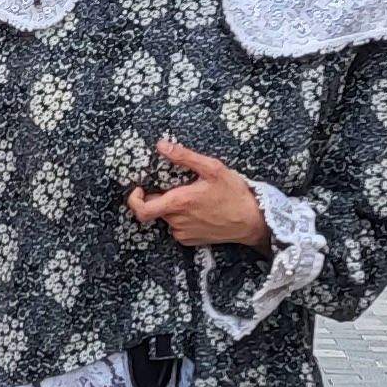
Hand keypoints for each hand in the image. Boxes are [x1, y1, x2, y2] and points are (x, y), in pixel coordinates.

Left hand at [126, 140, 267, 247]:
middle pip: (156, 209)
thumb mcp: (212, 168)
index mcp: (179, 203)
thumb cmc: (234, 194)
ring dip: (173, 207)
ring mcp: (183, 233)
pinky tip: (199, 210)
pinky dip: (182, 218)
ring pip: (167, 217)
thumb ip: (184, 156)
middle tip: (178, 186)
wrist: (252, 221)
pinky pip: (177, 227)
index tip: (139, 189)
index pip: (142, 210)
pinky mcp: (190, 241)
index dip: (134, 200)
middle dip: (161, 196)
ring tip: (194, 198)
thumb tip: (161, 145)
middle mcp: (177, 221)